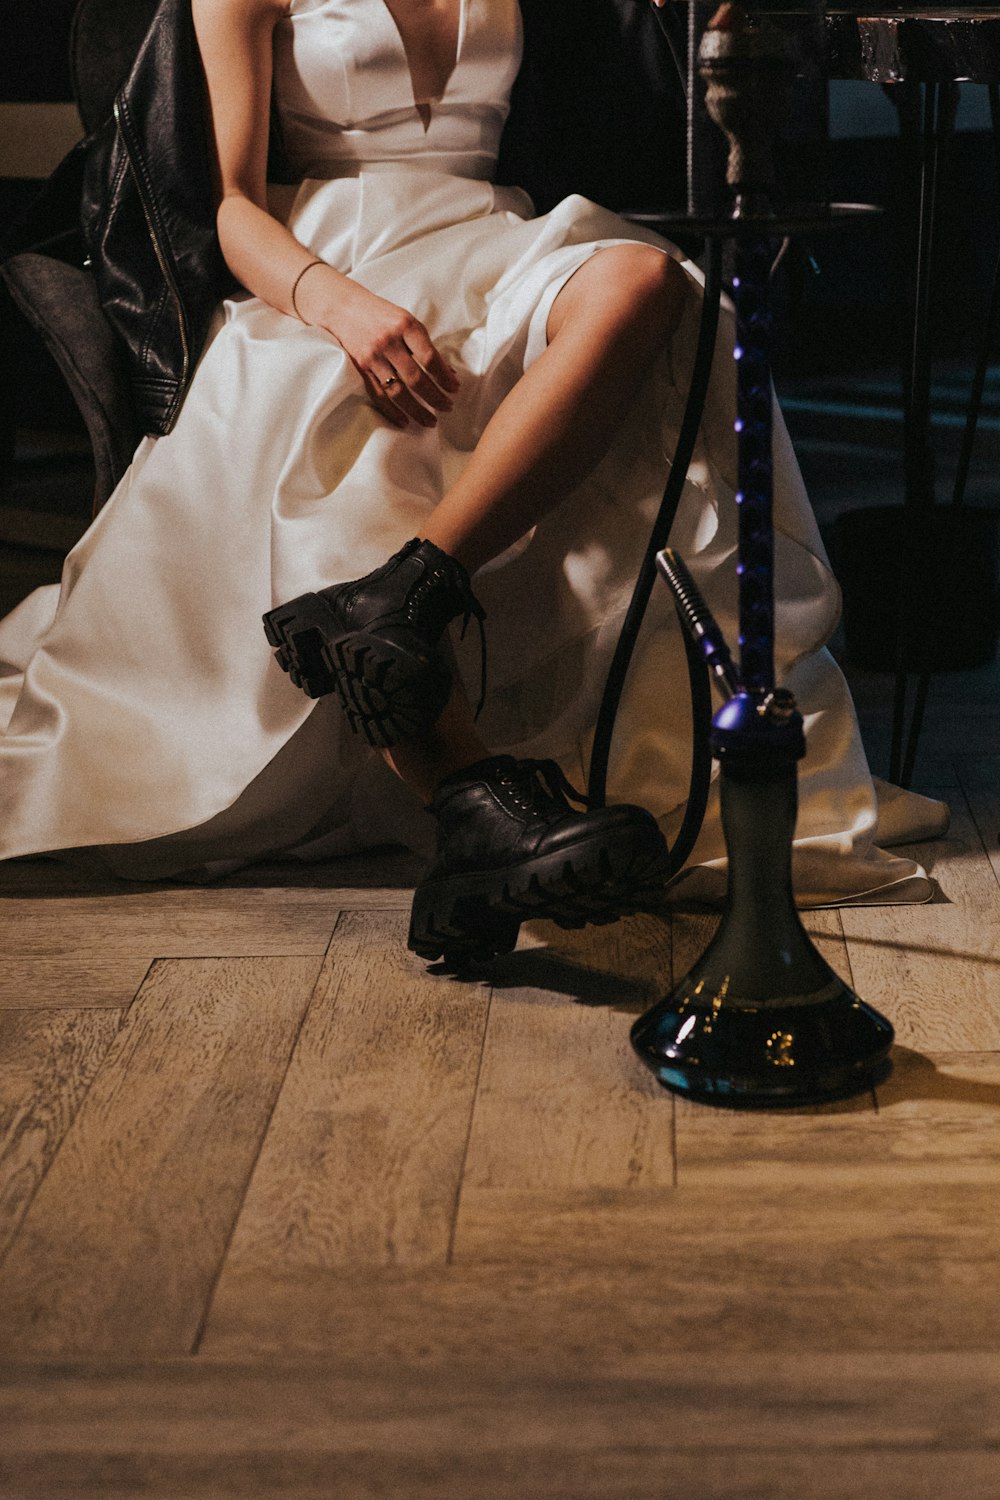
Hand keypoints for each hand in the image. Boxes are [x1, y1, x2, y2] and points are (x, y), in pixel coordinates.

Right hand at [298, 267, 459, 428]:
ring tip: (430, 421)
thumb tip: (448, 372)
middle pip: (416, 378)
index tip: (455, 389)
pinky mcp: (361, 368)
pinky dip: (392, 411)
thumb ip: (425, 345)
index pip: (429, 358)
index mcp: (405, 325)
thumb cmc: (381, 314)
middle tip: (448, 408)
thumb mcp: (406, 321)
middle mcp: (389, 341)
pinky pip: (378, 395)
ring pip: (397, 391)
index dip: (444, 377)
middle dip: (435, 397)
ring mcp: (373, 356)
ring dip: (416, 410)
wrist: (343, 307)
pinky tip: (404, 421)